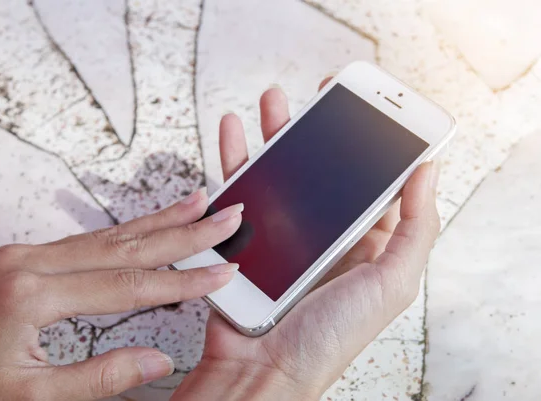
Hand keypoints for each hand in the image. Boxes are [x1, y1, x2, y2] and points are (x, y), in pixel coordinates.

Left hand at [0, 190, 242, 400]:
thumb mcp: (29, 399)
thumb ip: (99, 378)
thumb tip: (155, 361)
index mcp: (29, 296)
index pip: (128, 285)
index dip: (183, 280)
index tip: (221, 271)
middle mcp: (28, 264)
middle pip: (124, 244)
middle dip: (182, 231)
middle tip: (224, 216)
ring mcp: (23, 257)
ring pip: (107, 235)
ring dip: (157, 223)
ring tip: (194, 206)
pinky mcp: (21, 260)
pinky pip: (85, 241)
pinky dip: (124, 233)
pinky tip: (145, 229)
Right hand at [172, 79, 440, 399]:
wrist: (263, 370)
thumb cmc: (328, 337)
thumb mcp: (390, 283)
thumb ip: (414, 228)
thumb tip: (427, 170)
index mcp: (365, 245)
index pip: (371, 183)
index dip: (369, 144)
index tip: (366, 111)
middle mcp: (324, 235)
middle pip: (321, 171)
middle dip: (317, 130)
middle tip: (316, 97)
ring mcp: (282, 234)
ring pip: (280, 172)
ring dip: (275, 134)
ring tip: (272, 102)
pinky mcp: (245, 238)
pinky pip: (240, 189)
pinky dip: (234, 158)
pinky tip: (234, 132)